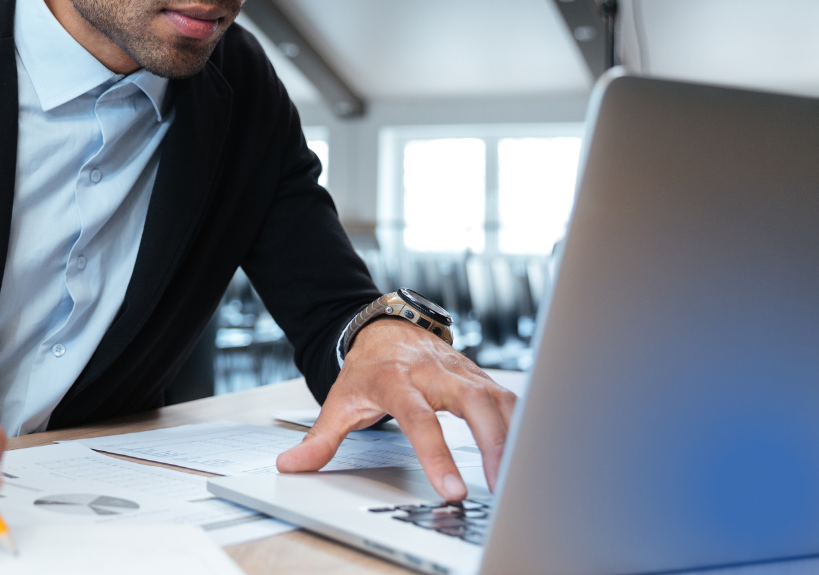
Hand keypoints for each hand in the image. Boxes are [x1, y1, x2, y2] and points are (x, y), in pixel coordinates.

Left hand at [276, 318, 515, 501]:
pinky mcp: (480, 376)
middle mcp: (433, 372)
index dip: (437, 455)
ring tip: (519, 477)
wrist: (385, 328)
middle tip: (500, 484)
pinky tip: (529, 451)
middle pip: (472, 402)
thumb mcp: (338, 402)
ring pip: (498, 398)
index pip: (420, 420)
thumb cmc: (366, 369)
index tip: (452, 490)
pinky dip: (523, 423)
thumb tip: (289, 466)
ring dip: (513, 436)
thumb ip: (319, 439)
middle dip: (492, 443)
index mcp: (397, 380)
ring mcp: (461, 371)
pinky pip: (509, 398)